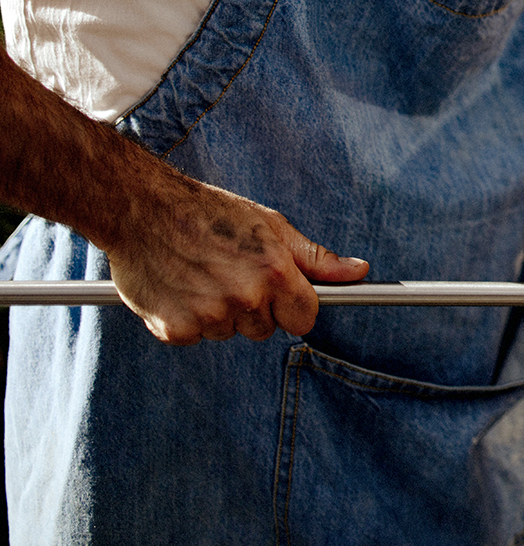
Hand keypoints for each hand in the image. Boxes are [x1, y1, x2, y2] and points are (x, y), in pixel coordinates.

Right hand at [106, 174, 368, 344]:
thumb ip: (316, 259)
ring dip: (220, 313)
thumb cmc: (213, 214)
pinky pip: (195, 337)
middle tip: (231, 272)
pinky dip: (187, 319)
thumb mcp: (273, 227)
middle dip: (256, 307)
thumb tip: (359, 273)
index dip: (295, 307)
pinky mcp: (174, 330)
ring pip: (230, 332)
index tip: (283, 296)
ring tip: (201, 274)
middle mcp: (245, 298)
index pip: (305, 318)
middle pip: (266, 329)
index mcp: (275, 273)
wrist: (143, 209)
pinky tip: (179, 287)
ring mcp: (209, 316)